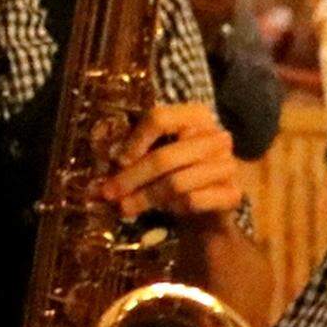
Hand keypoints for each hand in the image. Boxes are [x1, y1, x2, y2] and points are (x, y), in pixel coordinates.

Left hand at [100, 101, 244, 224]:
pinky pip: (194, 201)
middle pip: (164, 156)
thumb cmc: (173, 174)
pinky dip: (174, 208)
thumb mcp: (151, 157)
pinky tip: (166, 210)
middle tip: (109, 194)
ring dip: (146, 198)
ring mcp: (228, 165)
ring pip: (177, 182)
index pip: (160, 117)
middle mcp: (216, 136)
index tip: (118, 161)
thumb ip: (129, 160)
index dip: (134, 140)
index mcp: (196, 115)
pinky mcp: (233, 194)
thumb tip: (94, 184)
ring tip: (127, 208)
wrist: (207, 209)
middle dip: (132, 178)